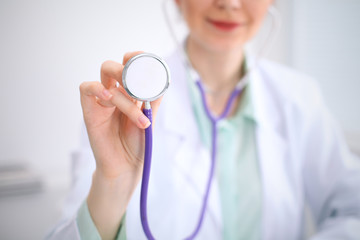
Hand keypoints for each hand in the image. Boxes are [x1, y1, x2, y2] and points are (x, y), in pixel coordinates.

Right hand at [79, 51, 162, 239]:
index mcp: (130, 93)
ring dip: (124, 95)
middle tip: (139, 84)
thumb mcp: (149, 117)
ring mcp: (101, 101)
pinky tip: (109, 99)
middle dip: (126, 68)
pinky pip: (87, 89)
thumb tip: (161, 79)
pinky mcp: (90, 111)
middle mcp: (115, 94)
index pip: (128, 66)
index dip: (135, 57)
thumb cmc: (138, 143)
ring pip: (105, 79)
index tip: (146, 58)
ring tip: (140, 118)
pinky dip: (98, 89)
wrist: (127, 166)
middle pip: (113, 67)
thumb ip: (153, 99)